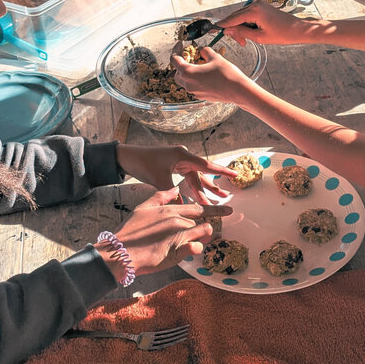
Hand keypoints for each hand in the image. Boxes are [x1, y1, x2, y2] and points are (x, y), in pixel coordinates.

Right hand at [102, 189, 232, 276]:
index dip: (215, 210)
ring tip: (195, 243)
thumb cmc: (130, 231)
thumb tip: (174, 189)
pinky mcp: (177, 251)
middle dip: (208, 228)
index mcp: (171, 210)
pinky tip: (188, 251)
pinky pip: (196, 248)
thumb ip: (160, 197)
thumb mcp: (143, 208)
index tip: (229, 210)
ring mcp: (178, 235)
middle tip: (209, 235)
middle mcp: (178, 220)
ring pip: (203, 234)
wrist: (120, 252)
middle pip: (203, 222)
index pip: (198, 208)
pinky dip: (195, 250)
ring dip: (203, 239)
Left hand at [116, 144, 235, 204]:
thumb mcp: (159, 180)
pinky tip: (199, 196)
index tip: (235, 175)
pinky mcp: (174, 166)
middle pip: (202, 174)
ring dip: (204, 188)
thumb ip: (173, 194)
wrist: (129, 157)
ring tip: (218, 198)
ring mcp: (179, 161)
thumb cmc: (144, 164)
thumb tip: (184, 208)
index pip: (206, 165)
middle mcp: (183, 157)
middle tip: (226, 196)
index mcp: (183, 156)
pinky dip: (193, 187)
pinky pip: (187, 178)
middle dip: (213, 186)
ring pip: (195, 177)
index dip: (222, 171)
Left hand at [172, 47, 258, 104]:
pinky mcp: (201, 96)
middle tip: (190, 56)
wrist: (238, 91)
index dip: (176, 50)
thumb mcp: (215, 57)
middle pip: (177, 73)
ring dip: (188, 72)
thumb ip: (205, 51)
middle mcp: (188, 84)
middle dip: (181, 64)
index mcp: (188, 73)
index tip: (180, 45)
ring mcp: (194, 92)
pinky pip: (194, 86)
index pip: (174, 60)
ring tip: (199, 65)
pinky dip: (196, 80)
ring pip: (185, 81)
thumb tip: (201, 50)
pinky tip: (206, 75)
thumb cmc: (226, 74)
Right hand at [215, 0, 314, 46]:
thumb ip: (241, 32)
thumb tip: (227, 30)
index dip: (223, 25)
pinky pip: (247, 14)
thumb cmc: (282, 34)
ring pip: (240, 16)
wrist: (297, 29)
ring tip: (246, 40)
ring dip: (240, 27)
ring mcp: (258, 3)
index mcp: (255, 10)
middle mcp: (254, 3)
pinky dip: (245, 23)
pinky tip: (249, 33)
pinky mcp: (260, 6)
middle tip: (240, 43)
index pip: (233, 18)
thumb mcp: (259, 37)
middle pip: (235, 16)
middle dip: (234, 29)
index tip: (213, 30)